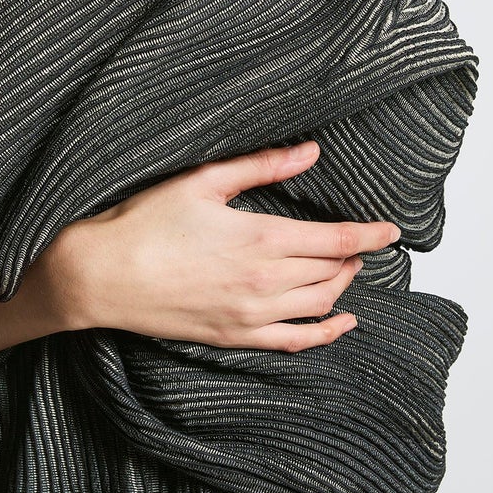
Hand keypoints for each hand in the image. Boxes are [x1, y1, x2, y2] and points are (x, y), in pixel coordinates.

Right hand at [59, 142, 400, 352]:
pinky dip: (326, 333)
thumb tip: (309, 151)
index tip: (391, 230)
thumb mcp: (202, 182)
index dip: (370, 235)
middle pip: (332, 270)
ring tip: (347, 268)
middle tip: (360, 241)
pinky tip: (342, 322)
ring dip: (343, 285)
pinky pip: (296, 341)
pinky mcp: (235, 337)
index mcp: (261, 239)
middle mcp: (264, 282)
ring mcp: (251, 315)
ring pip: (321, 304)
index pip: (337, 239)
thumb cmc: (143, 224)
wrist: (100, 276)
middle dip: (354, 255)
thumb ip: (261, 166)